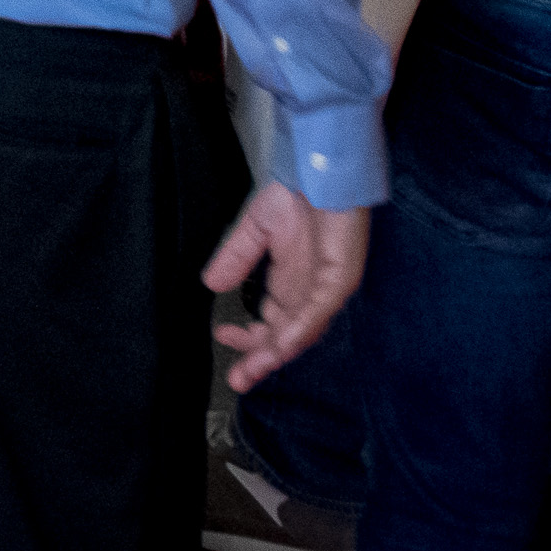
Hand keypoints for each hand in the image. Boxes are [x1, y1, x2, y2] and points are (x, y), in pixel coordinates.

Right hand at [204, 185, 372, 390]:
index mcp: (290, 281)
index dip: (249, 337)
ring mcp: (325, 289)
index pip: (271, 322)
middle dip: (260, 358)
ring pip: (301, 332)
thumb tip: (211, 284)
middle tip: (238, 378)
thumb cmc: (296, 193)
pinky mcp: (339, 280)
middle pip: (285, 336)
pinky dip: (298, 330)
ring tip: (254, 369)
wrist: (319, 172)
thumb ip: (236, 257)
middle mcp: (308, 291)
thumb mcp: (254, 229)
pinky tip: (280, 343)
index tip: (222, 338)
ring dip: (277, 353)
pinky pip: (318, 313)